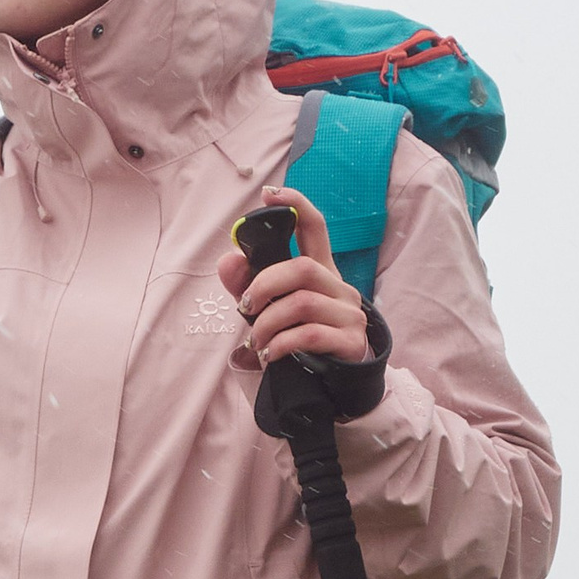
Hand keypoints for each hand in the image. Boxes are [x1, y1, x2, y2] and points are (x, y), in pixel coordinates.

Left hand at [216, 185, 371, 371]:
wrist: (335, 384)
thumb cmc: (303, 341)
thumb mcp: (272, 311)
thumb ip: (249, 287)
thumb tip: (228, 260)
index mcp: (322, 273)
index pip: (315, 227)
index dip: (296, 204)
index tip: (270, 195)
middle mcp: (339, 288)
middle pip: (302, 268)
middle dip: (264, 285)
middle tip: (245, 307)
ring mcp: (349, 314)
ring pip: (302, 303)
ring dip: (267, 323)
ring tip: (255, 340)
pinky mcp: (350, 341)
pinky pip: (309, 335)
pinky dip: (280, 344)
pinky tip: (269, 355)